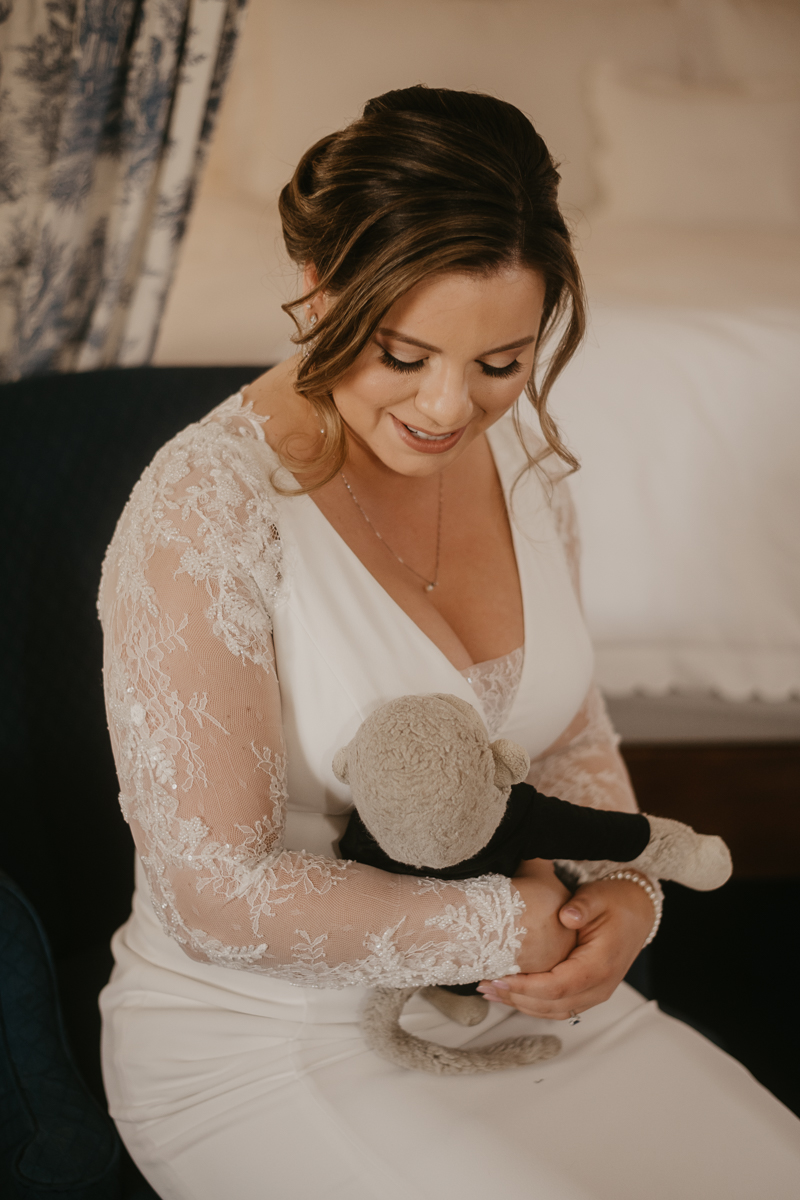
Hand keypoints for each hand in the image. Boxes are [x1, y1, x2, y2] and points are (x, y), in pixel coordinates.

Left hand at [478, 875, 653, 1018]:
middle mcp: (600, 987)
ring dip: (521, 1005)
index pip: (558, 986)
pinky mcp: (587, 992)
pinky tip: (511, 995)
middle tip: (485, 986)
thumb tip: (566, 916)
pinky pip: (558, 1007)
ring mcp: (595, 993)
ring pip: (554, 1011)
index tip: (499, 977)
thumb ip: (582, 906)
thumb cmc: (616, 902)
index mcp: (600, 966)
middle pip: (552, 1005)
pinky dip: (533, 1004)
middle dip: (516, 998)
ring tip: (490, 992)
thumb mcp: (598, 896)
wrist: (638, 912)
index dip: (526, 986)